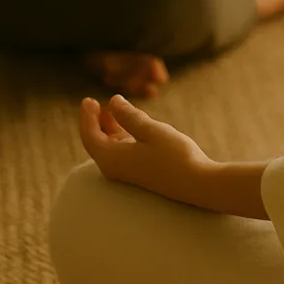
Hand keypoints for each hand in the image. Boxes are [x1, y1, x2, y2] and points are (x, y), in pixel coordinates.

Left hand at [80, 95, 214, 205]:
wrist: (196, 184)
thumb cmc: (174, 155)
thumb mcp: (151, 130)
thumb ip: (129, 116)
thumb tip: (113, 101)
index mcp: (112, 160)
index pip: (89, 136)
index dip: (87, 116)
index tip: (89, 99)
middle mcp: (114, 169)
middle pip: (96, 143)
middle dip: (96, 121)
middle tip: (99, 102)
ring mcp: (126, 172)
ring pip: (108, 147)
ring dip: (108, 127)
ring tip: (114, 109)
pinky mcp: (137, 172)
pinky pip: (120, 151)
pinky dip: (120, 135)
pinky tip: (130, 124)